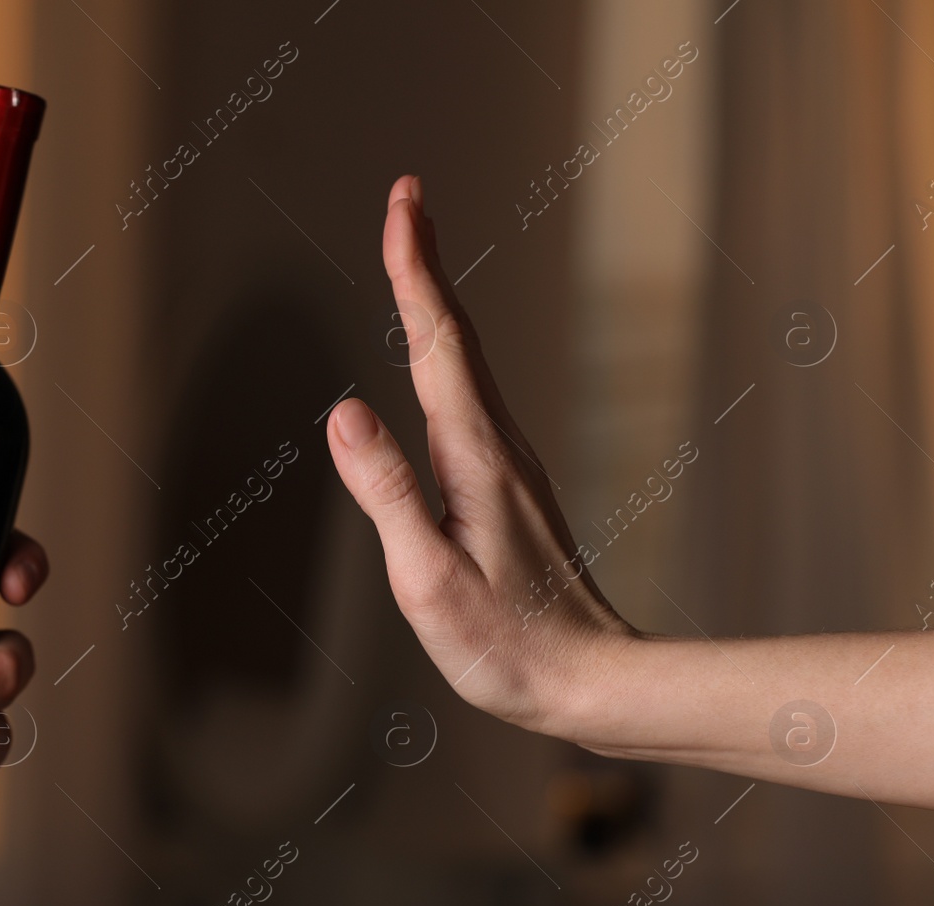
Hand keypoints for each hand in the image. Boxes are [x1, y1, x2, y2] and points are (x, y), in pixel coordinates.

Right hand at [326, 176, 633, 741]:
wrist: (590, 680)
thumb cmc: (506, 643)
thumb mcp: (428, 578)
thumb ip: (388, 493)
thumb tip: (343, 410)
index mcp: (473, 456)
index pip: (436, 341)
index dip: (415, 269)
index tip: (403, 202)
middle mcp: (497, 445)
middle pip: (457, 334)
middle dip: (426, 262)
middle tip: (407, 198)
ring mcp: (507, 464)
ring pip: (468, 361)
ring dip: (437, 302)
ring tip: (413, 258)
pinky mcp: (507, 487)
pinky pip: (471, 396)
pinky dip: (447, 353)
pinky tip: (438, 363)